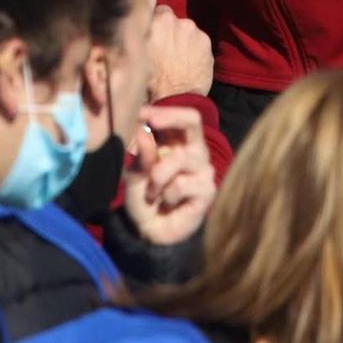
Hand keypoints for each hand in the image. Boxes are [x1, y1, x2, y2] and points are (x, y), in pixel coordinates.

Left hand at [123, 103, 215, 245]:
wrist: (150, 232)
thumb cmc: (144, 198)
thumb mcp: (135, 175)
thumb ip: (141, 155)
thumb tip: (142, 131)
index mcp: (176, 143)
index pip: (180, 117)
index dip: (163, 111)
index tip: (141, 113)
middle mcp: (193, 151)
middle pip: (193, 121)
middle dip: (170, 117)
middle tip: (150, 121)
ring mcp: (203, 170)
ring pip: (180, 158)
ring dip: (158, 176)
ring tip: (152, 192)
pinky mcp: (208, 190)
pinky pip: (183, 184)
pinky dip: (168, 194)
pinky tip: (168, 203)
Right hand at [146, 4, 213, 99]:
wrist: (174, 99)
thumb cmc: (150, 80)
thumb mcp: (137, 53)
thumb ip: (141, 33)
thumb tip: (138, 23)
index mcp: (153, 20)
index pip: (155, 9)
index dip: (155, 22)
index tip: (155, 33)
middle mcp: (174, 20)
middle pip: (172, 19)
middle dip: (169, 30)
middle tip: (166, 50)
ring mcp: (191, 29)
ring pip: (186, 29)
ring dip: (183, 39)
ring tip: (179, 59)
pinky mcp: (205, 41)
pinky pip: (198, 40)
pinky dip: (195, 48)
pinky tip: (190, 63)